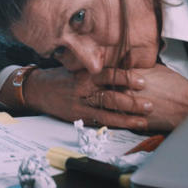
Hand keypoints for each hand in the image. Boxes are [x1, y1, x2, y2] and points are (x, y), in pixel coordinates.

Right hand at [22, 67, 152, 130]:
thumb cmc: (61, 76)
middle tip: (149, 104)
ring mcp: (79, 105)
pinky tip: (127, 126)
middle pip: (109, 96)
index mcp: (84, 74)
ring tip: (144, 119)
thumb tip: (126, 61)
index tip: (142, 81)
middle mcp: (82, 89)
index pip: (108, 75)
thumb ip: (97, 67)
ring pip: (106, 112)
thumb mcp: (76, 66)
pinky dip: (114, 125)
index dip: (126, 78)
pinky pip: (98, 122)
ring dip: (127, 117)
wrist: (37, 90)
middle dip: (131, 101)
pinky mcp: (77, 117)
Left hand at [93, 64, 187, 130]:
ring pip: (104, 108)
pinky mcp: (135, 122)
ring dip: (95, 106)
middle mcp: (127, 91)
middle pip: (98, 91)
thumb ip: (136, 65)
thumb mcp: (154, 68)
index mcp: (130, 76)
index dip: (93, 75)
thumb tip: (126, 61)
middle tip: (80, 91)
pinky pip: (116, 122)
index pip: (103, 73)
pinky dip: (107, 120)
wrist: (187, 104)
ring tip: (88, 104)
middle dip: (88, 91)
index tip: (88, 76)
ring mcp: (130, 108)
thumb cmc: (174, 86)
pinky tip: (101, 117)